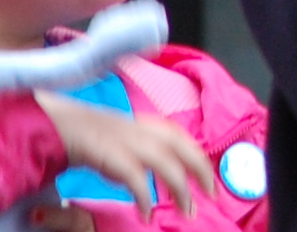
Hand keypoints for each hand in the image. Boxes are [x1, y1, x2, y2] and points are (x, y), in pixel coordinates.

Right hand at [35, 89, 209, 218]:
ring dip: (180, 188)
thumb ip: (132, 152)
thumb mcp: (111, 140)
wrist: (46, 122)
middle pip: (180, 144)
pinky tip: (147, 214)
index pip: (177, 134)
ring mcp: (124, 139)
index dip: (194, 154)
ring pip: (165, 162)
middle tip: (211, 192)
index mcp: (138, 123)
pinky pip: (135, 178)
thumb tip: (146, 175)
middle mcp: (136, 127)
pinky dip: (144, 197)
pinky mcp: (109, 154)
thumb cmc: (76, 134)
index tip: (207, 173)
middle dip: (200, 167)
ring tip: (188, 211)